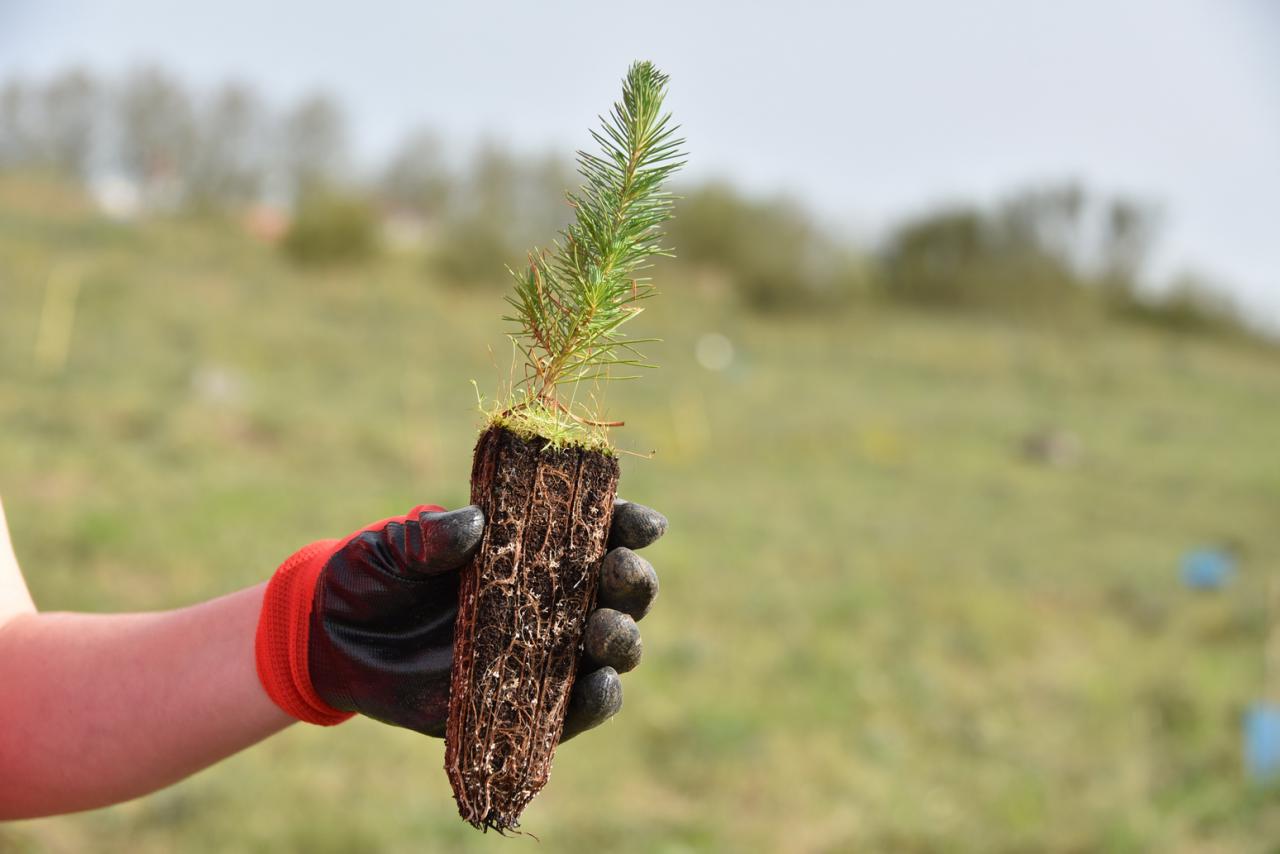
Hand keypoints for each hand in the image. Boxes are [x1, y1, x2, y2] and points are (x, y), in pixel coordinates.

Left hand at [255, 499, 664, 740]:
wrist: (330, 639)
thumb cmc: (373, 575)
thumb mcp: (393, 547)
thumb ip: (429, 536)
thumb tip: (475, 524)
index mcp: (532, 547)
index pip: (597, 531)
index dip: (628, 525)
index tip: (640, 524)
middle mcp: (550, 599)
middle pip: (619, 592)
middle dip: (632, 582)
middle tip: (617, 575)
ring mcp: (540, 654)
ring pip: (610, 649)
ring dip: (622, 640)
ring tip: (602, 633)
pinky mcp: (521, 707)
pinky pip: (573, 712)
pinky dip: (595, 702)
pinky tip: (599, 687)